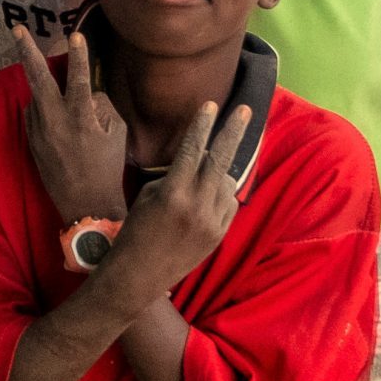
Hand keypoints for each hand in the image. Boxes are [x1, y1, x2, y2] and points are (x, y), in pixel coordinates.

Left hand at [15, 29, 127, 223]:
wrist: (85, 204)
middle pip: (38, 78)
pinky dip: (43, 108)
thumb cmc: (107, 167)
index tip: (75, 35)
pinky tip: (54, 116)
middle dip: (27, 51)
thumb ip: (102, 106)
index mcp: (80, 118)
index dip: (78, 56)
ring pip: (36, 96)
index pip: (78, 79)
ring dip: (41, 85)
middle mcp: (55, 121)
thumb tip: (88, 93)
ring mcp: (39, 131)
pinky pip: (35, 114)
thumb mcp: (117, 133)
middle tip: (17, 30)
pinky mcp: (31, 141)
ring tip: (45, 78)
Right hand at [118, 102, 253, 291]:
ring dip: (219, 171)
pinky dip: (220, 194)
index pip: (192, 150)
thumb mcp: (149, 196)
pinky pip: (227, 204)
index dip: (202, 125)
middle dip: (234, 131)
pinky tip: (206, 198)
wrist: (138, 276)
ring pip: (226, 183)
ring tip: (208, 170)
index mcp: (173, 193)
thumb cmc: (134, 231)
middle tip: (246, 110)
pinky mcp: (219, 236)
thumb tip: (197, 162)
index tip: (211, 104)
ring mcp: (212, 223)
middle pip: (221, 160)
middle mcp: (197, 206)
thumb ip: (175, 177)